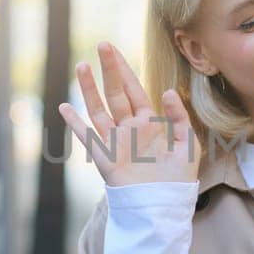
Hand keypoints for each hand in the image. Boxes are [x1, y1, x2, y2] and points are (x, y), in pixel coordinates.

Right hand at [59, 42, 199, 186]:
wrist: (165, 208)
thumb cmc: (179, 179)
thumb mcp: (188, 143)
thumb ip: (179, 116)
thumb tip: (166, 92)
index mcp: (149, 124)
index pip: (134, 90)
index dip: (124, 70)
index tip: (114, 50)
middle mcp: (129, 129)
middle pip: (115, 94)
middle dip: (109, 70)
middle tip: (102, 46)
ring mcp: (115, 142)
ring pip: (98, 110)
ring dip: (89, 89)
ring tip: (82, 66)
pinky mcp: (105, 158)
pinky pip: (87, 137)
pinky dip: (75, 123)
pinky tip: (65, 107)